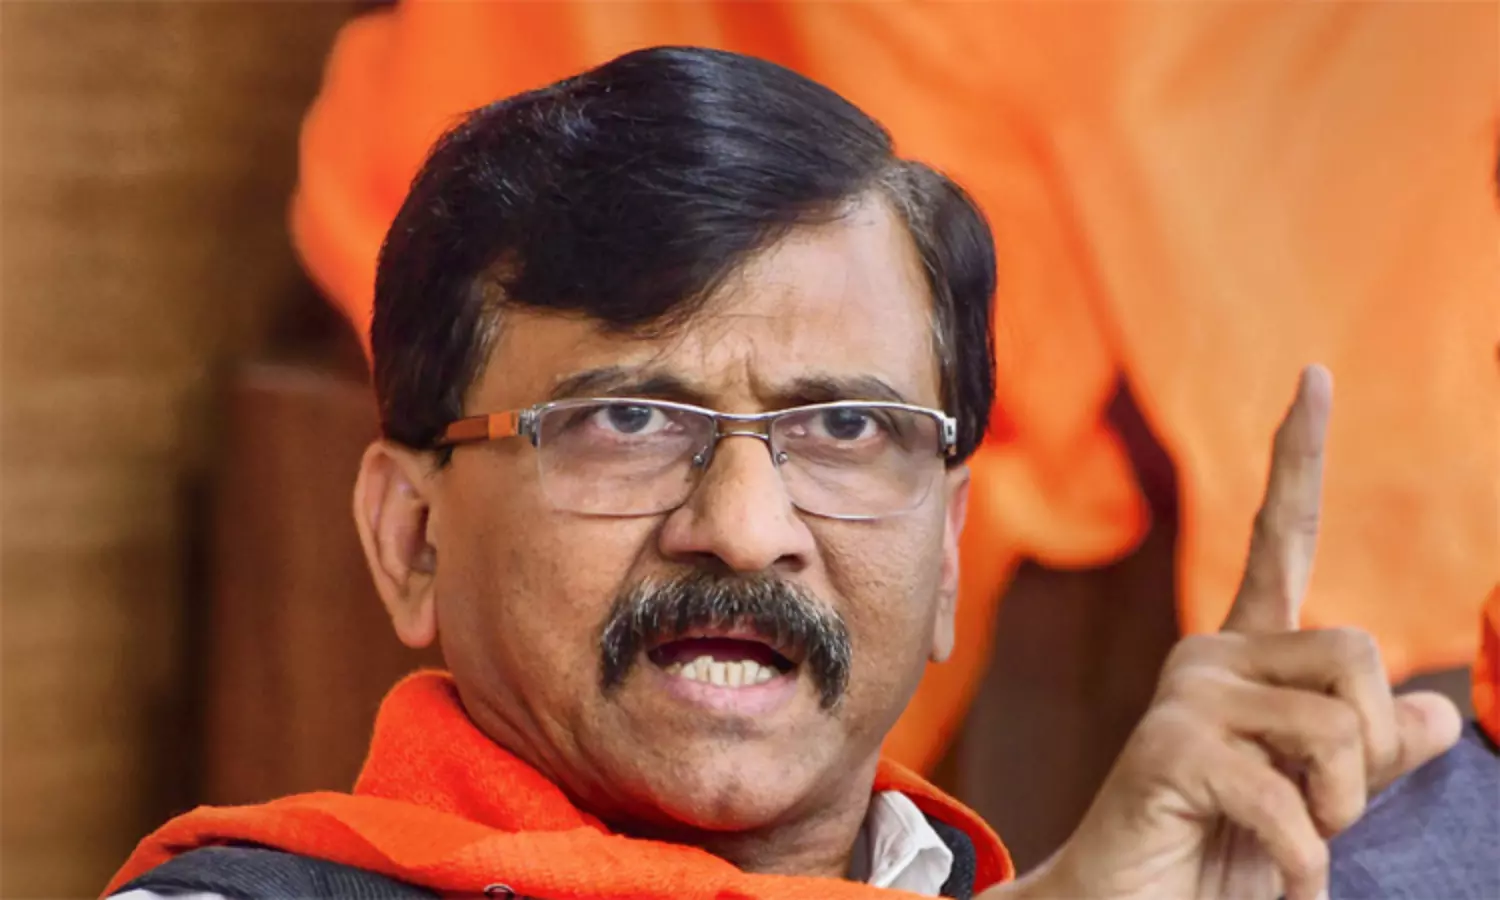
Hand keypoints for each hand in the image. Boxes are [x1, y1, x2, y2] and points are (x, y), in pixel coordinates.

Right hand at [982, 366, 1462, 899]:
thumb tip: (1440, 715)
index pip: (1275, 538)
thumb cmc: (1216, 855)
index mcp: (1241, 655)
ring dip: (1343, 814)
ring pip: (1343, 725)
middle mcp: (1209, 656)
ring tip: (1295, 848)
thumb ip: (1372, 751)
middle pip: (1358, 652)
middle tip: (1328, 814)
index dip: (1298, 457)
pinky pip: (1299, 801)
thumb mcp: (1316, 801)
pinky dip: (1308, 864)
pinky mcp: (1172, 748)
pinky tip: (1280, 884)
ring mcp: (1185, 697)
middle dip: (1374, 753)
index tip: (1314, 376)